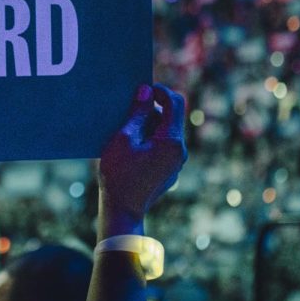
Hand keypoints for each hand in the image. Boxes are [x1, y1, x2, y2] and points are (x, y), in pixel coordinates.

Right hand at [97, 84, 187, 237]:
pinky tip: (130, 149)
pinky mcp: (169, 172)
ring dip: (148, 127)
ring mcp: (176, 163)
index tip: (142, 89)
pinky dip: (149, 141)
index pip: (175, 103)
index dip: (159, 91)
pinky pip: (163, 148)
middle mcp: (180, 151)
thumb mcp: (124, 138)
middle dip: (150, 111)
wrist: (122, 211)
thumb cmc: (119, 174)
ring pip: (166, 134)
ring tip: (125, 134)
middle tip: (126, 114)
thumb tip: (146, 91)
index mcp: (172, 141)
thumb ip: (138, 113)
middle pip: (170, 118)